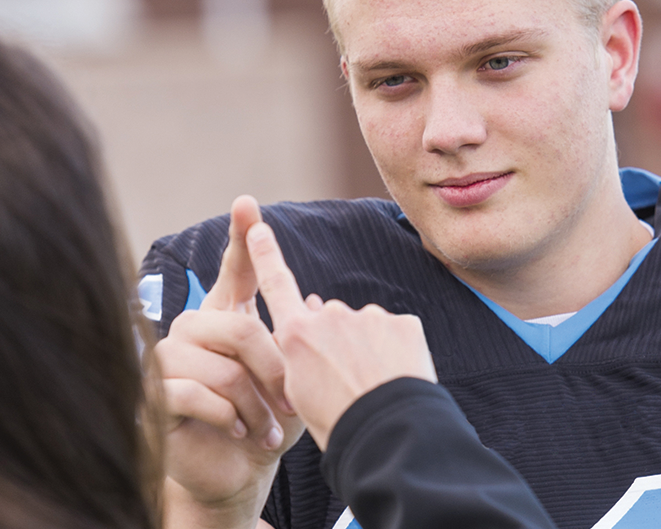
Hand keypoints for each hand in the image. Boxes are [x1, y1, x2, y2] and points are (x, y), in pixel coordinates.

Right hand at [154, 196, 304, 527]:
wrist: (236, 470)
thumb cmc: (267, 420)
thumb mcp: (292, 380)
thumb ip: (298, 340)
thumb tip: (316, 298)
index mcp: (225, 317)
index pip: (234, 271)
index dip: (241, 238)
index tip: (248, 204)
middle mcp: (191, 329)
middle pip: (239, 328)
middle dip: (273, 371)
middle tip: (292, 405)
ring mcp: (166, 360)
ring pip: (221, 368)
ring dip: (254, 405)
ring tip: (269, 430)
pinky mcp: (153, 396)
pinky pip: (195, 395)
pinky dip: (227, 418)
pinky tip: (241, 433)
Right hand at [246, 221, 436, 450]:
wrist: (384, 433)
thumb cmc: (336, 423)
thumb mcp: (299, 393)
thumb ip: (299, 350)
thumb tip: (312, 309)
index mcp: (297, 334)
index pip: (276, 284)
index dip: (265, 254)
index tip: (257, 225)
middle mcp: (330, 316)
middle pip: (333, 321)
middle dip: (340, 342)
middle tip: (348, 382)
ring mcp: (369, 317)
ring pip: (367, 329)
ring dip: (371, 350)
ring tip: (374, 387)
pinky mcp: (403, 323)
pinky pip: (399, 335)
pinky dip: (400, 355)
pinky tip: (397, 380)